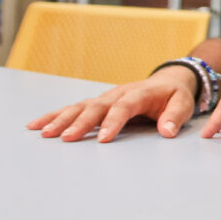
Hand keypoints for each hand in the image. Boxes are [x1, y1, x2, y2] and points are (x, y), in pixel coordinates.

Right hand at [26, 65, 197, 142]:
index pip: (125, 106)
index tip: (103, 138)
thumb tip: (167, 131)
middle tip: (66, 138)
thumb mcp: (183, 103)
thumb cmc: (174, 95)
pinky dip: (55, 116)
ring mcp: (106, 97)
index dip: (114, 121)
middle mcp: (118, 93)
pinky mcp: (97, 103)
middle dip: (80, 122)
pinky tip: (37, 125)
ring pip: (80, 106)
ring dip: (62, 119)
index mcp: (140, 93)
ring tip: (43, 133)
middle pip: (97, 106)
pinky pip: (74, 109)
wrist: (168, 81)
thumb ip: (175, 116)